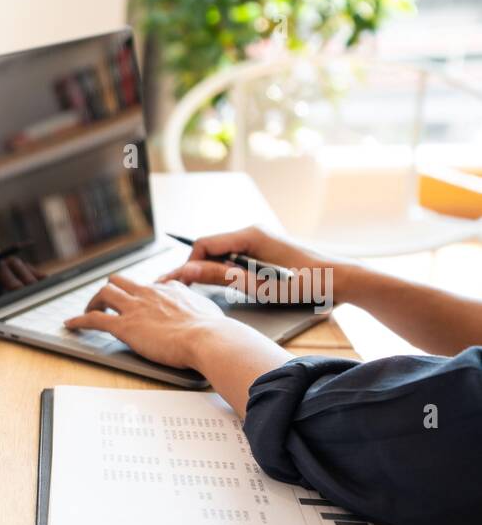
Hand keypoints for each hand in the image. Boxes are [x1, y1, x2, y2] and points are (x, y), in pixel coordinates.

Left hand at [63, 274, 229, 368]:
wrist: (209, 338)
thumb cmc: (214, 331)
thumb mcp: (210, 311)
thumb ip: (200, 310)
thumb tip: (205, 315)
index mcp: (170, 290)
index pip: (148, 286)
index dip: (139, 295)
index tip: (137, 303)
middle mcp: (149, 293)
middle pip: (120, 280)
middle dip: (110, 291)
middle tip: (105, 304)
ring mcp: (135, 308)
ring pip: (105, 293)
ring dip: (93, 302)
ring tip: (87, 312)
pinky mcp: (125, 326)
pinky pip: (94, 318)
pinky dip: (79, 320)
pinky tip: (70, 324)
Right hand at [158, 226, 336, 301]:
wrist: (340, 279)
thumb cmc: (304, 283)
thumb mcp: (258, 285)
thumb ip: (222, 277)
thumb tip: (190, 272)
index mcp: (249, 235)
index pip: (203, 244)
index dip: (189, 265)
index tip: (184, 285)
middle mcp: (253, 232)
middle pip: (211, 247)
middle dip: (199, 268)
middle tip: (192, 292)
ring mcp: (260, 238)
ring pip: (222, 253)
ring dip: (215, 271)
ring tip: (216, 292)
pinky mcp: (265, 248)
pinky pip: (236, 256)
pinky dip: (229, 270)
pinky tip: (236, 286)